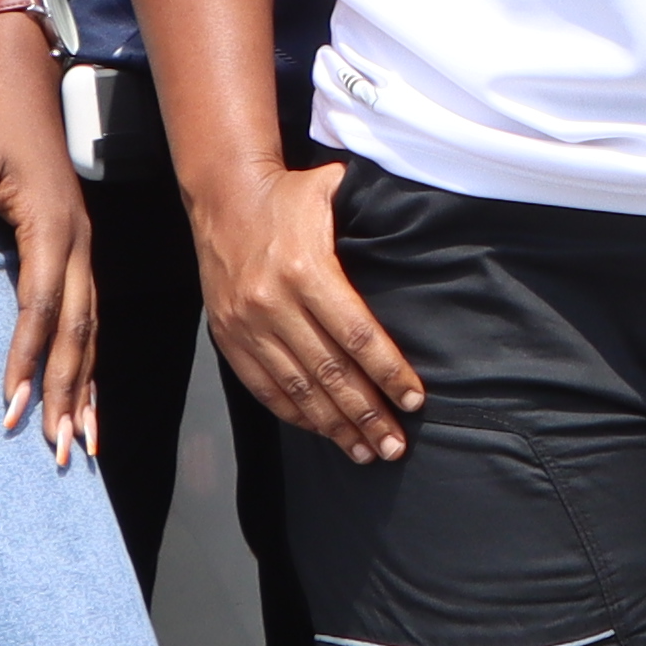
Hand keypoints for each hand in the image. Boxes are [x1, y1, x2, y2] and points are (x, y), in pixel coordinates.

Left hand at [0, 20, 95, 456]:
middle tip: (61, 451)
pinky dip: (89, 361)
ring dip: (87, 389)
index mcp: (51, 229)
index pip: (41, 309)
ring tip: (83, 443)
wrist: (19, 84)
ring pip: (91, 331)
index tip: (13, 408)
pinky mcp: (76, 252)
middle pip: (78, 333)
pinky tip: (87, 395)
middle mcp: (77, 247)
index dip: (28, 362)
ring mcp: (83, 250)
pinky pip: (89, 317)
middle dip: (70, 395)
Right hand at [195, 154, 428, 465]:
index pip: (356, 334)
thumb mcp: (332, 193)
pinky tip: (321, 430)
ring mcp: (247, 323)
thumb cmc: (288, 196)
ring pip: (297, 387)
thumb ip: (374, 217)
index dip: (387, 372)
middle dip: (366, 413)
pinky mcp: (228, 336)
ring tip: (364, 451)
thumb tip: (423, 221)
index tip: (413, 400)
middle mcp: (273, 302)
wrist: (222, 194)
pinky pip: (264, 386)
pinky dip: (294, 413)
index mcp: (306, 268)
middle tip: (395, 446)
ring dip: (334, 424)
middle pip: (330, 371)